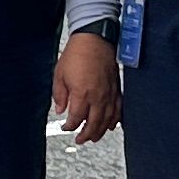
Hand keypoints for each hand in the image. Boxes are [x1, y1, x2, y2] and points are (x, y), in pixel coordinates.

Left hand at [54, 28, 120, 143]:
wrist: (95, 38)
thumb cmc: (77, 53)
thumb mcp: (59, 74)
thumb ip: (60, 95)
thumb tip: (60, 109)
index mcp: (82, 94)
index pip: (76, 119)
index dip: (70, 127)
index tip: (65, 128)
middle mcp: (98, 97)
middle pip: (94, 124)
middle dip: (86, 135)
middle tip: (80, 140)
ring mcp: (109, 94)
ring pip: (107, 120)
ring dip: (100, 131)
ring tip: (94, 137)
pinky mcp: (117, 89)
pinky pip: (119, 110)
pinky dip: (116, 120)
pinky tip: (112, 125)